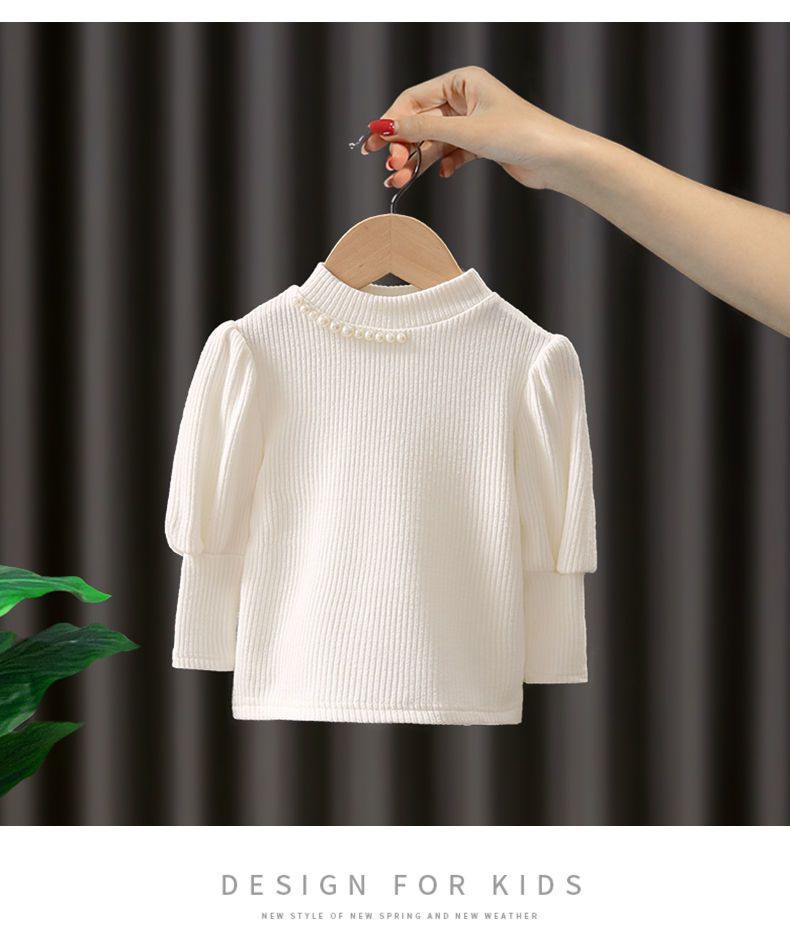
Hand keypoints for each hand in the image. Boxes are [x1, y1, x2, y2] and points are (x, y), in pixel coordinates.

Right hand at [363, 65, 584, 191]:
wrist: (555, 158)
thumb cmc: (520, 134)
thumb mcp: (465, 131)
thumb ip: (422, 128)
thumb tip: (385, 125)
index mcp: (463, 81)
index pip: (414, 99)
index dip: (392, 122)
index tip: (374, 143)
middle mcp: (466, 98)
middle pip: (421, 122)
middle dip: (403, 147)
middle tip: (390, 169)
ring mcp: (472, 121)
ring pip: (433, 141)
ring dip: (417, 162)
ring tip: (401, 181)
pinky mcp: (480, 143)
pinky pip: (449, 153)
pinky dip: (441, 164)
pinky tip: (441, 174)